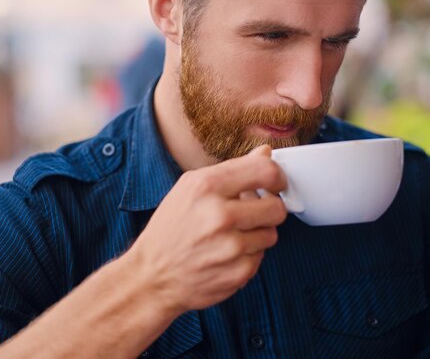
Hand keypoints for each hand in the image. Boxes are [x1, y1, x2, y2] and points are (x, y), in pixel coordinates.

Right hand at [127, 145, 287, 315]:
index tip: (275, 184)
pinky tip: (226, 254)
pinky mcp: (238, 273)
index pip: (265, 172)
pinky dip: (247, 256)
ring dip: (257, 234)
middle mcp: (219, 215)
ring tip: (232, 235)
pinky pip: (261, 257)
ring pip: (271, 234)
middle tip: (253, 213)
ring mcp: (230, 247)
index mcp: (207, 186)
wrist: (152, 275)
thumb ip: (232, 169)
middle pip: (276, 207)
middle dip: (269, 209)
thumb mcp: (191, 187)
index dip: (277, 177)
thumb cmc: (171, 228)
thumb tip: (266, 154)